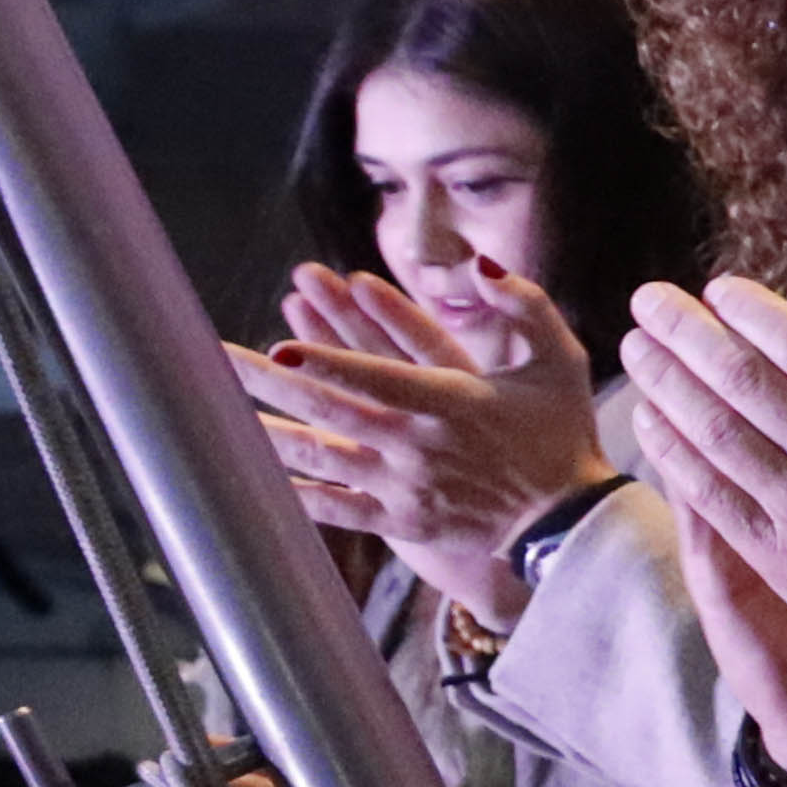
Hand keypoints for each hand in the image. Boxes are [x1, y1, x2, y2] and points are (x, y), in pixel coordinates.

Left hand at [232, 263, 611, 621]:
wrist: (572, 522)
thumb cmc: (561, 433)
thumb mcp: (559, 359)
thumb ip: (525, 304)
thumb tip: (483, 264)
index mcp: (452, 401)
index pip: (377, 374)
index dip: (325, 361)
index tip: (279, 347)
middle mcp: (421, 445)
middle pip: (332, 410)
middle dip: (269, 384)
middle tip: (215, 362)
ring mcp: (409, 487)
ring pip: (324, 459)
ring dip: (268, 436)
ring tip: (214, 421)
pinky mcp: (406, 522)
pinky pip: (341, 510)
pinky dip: (298, 497)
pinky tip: (259, 484)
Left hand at [625, 275, 786, 691]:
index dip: (753, 312)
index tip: (718, 289)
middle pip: (748, 382)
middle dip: (687, 334)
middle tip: (648, 300)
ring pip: (719, 434)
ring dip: (667, 384)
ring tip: (635, 349)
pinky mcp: (782, 560)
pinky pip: (713, 495)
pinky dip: (674, 452)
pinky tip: (649, 418)